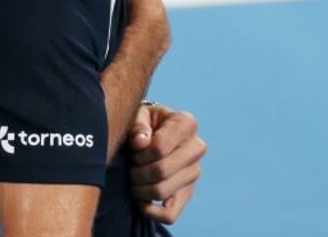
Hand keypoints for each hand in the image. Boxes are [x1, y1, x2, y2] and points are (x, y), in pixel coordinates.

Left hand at [128, 104, 206, 223]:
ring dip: (139, 188)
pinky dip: (150, 211)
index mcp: (186, 123)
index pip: (159, 147)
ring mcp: (194, 172)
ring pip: (162, 192)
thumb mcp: (138, 113)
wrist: (150, 132)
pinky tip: (139, 199)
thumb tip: (141, 142)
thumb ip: (138, 124)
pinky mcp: (188, 192)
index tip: (133, 148)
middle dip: (137, 171)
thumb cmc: (143, 121)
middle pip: (161, 171)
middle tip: (131, 165)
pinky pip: (170, 214)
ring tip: (133, 177)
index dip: (139, 152)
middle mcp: (196, 148)